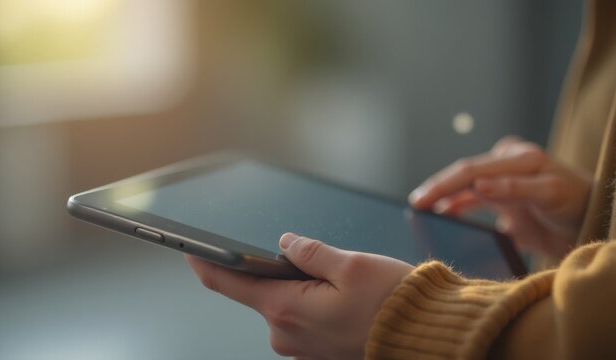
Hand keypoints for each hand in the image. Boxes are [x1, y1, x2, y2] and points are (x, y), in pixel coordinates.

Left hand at [186, 233, 413, 359]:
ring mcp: (300, 346)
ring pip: (284, 303)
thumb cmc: (394, 306)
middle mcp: (286, 333)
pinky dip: (314, 303)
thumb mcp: (351, 264)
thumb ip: (309, 251)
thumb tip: (285, 244)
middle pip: (261, 290)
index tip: (189, 247)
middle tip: (319, 261)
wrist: (426, 339)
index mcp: (286, 309)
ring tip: (342, 283)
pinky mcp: (316, 351)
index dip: (205, 261)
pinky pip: (302, 318)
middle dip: (277, 269)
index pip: (228, 282)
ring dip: (301, 287)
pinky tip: (344, 299)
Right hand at [408, 136, 591, 258]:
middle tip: (414, 204)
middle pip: (463, 175)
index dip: (444, 184)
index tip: (424, 200)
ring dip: (443, 196)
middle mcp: (507, 163)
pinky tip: (440, 214)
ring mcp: (504, 179)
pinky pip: (472, 198)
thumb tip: (479, 184)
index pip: (471, 169)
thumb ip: (516, 189)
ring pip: (464, 185)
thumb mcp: (551, 194)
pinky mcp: (503, 196)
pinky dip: (455, 205)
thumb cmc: (579, 204)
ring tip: (420, 209)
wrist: (596, 219)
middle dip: (436, 188)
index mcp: (518, 157)